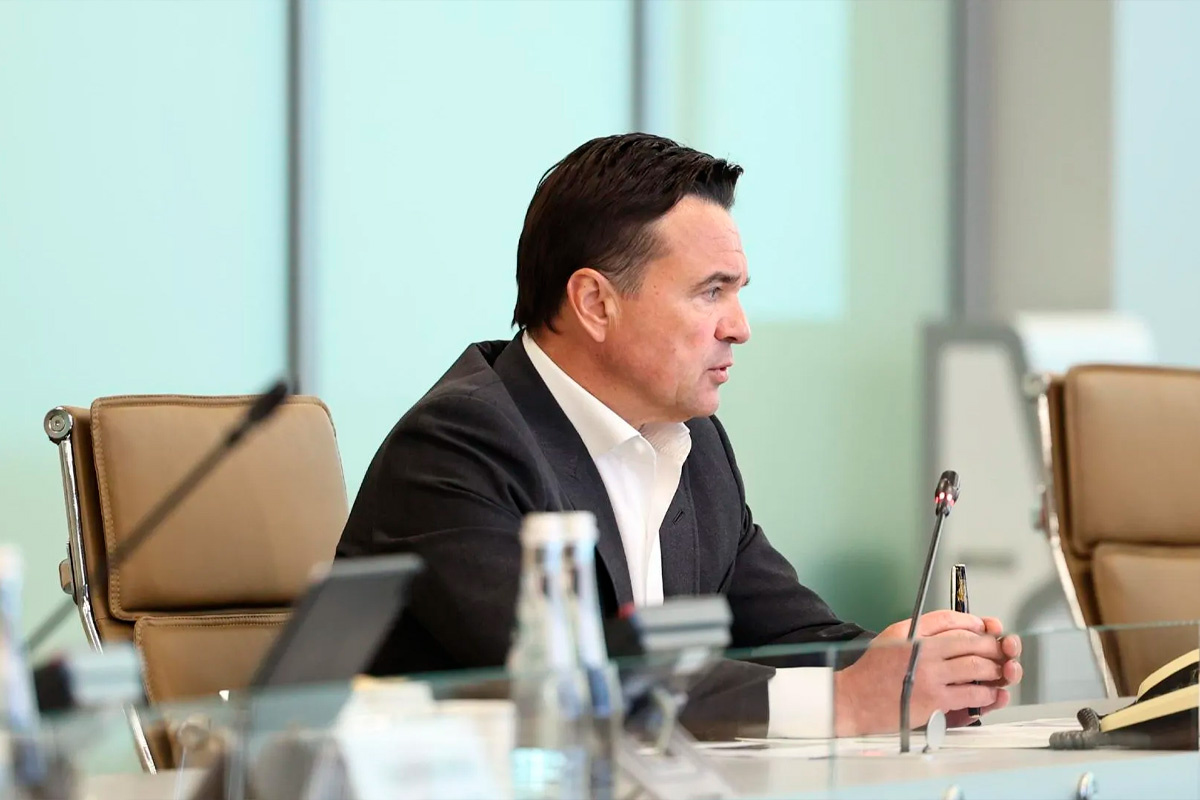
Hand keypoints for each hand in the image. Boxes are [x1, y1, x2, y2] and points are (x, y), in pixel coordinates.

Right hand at [832, 610, 1021, 735]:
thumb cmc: (872, 673)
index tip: (984, 628)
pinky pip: (972, 692)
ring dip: (994, 669)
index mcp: (910, 631)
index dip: (974, 623)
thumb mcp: (891, 639)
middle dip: (992, 645)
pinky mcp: (935, 699)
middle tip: (1000, 651)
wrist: (854, 700)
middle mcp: (921, 649)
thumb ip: (920, 632)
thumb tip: (956, 631)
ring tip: (997, 673)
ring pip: (977, 665)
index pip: (950, 619)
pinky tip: (988, 693)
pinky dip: (987, 693)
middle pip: (970, 640)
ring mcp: (930, 674)